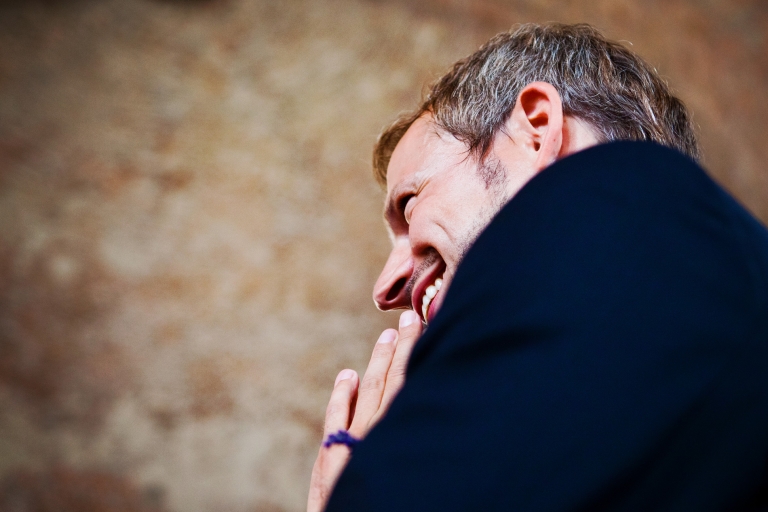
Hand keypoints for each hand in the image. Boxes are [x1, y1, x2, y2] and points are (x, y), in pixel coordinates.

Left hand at [307, 310, 422, 511]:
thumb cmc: (389, 499)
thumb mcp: (411, 471)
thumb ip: (416, 441)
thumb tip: (431, 414)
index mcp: (401, 435)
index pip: (411, 386)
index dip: (416, 356)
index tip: (423, 331)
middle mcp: (380, 435)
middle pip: (393, 382)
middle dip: (402, 349)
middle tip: (410, 318)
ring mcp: (355, 444)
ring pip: (369, 392)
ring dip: (378, 362)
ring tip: (387, 336)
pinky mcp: (332, 459)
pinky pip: (337, 418)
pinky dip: (342, 395)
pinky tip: (347, 376)